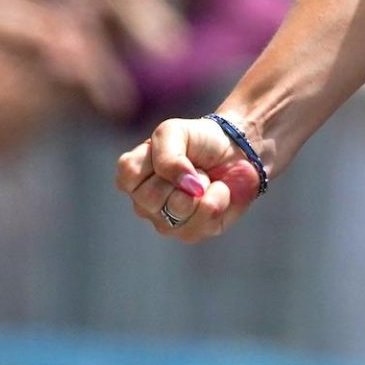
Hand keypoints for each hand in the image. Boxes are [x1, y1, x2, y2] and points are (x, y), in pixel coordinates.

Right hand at [116, 116, 263, 243]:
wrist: (235, 150)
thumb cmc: (198, 141)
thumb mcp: (174, 132)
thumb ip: (167, 155)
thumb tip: (183, 184)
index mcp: (134, 179)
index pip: (129, 175)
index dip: (156, 161)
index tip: (174, 150)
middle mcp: (144, 205)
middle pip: (151, 196)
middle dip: (182, 174)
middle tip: (193, 166)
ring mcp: (166, 222)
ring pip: (179, 208)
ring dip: (201, 185)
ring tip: (204, 178)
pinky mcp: (193, 232)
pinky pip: (204, 219)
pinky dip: (219, 196)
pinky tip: (218, 190)